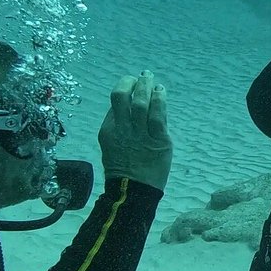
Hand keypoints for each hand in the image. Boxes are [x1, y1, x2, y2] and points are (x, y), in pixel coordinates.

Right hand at [98, 71, 171, 191]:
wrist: (134, 193)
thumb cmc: (124, 170)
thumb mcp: (111, 146)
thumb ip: (118, 126)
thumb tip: (128, 106)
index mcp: (108, 131)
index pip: (115, 102)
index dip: (125, 89)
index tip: (132, 84)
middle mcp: (123, 130)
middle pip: (123, 96)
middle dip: (133, 83)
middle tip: (143, 76)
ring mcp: (140, 135)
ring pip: (143, 103)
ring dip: (148, 87)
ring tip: (152, 80)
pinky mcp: (159, 141)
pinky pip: (159, 116)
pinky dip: (161, 100)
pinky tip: (162, 92)